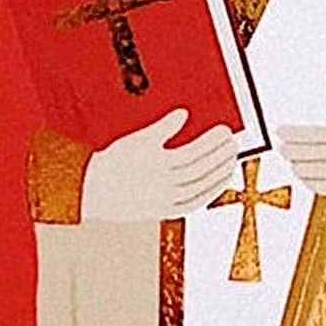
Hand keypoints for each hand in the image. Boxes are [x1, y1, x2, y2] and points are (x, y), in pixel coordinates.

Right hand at [80, 106, 239, 222]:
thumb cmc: (112, 162)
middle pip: (200, 169)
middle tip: (234, 142)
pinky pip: (193, 204)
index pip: (193, 151)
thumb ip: (163, 127)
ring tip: (231, 160)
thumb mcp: (138, 139)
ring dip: (220, 173)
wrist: (92, 190)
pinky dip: (209, 193)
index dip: (212, 141)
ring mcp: (164, 200)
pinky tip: (218, 183)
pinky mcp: (163, 212)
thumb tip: (183, 113)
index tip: (224, 131)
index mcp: (155, 164)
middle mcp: (162, 184)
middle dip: (220, 155)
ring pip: (200, 187)